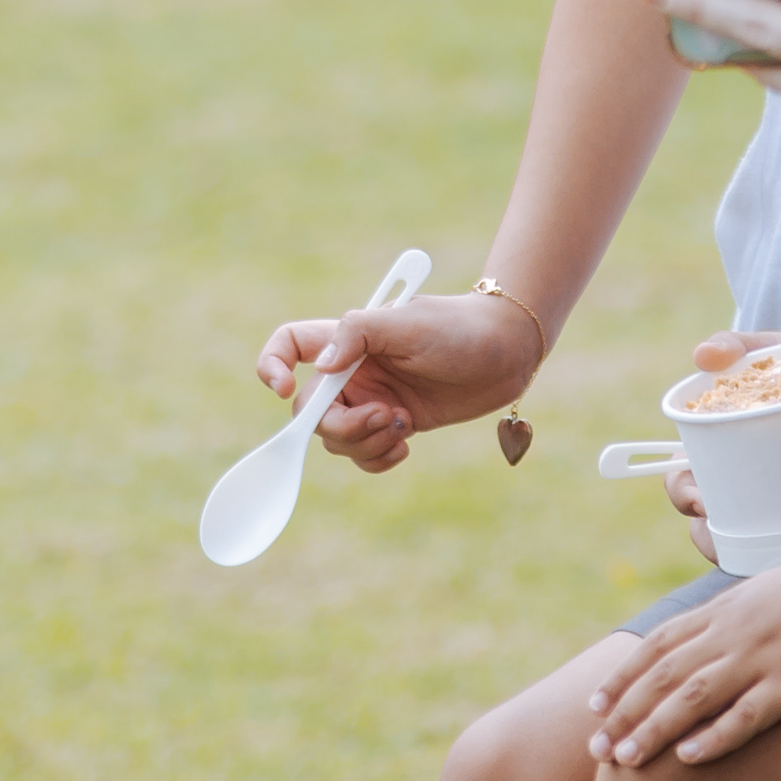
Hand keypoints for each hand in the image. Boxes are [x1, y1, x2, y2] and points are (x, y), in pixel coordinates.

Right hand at [256, 281, 544, 472]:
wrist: (508, 351)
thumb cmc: (458, 327)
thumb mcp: (408, 322)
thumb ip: (358, 334)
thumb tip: (319, 369)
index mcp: (346, 339)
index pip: (289, 345)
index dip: (272, 366)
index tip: (286, 389)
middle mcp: (352, 372)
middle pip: (311, 412)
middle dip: (340, 425)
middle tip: (385, 417)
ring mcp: (373, 400)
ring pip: (338, 440)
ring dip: (365, 442)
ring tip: (403, 426)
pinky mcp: (396, 424)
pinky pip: (366, 454)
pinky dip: (378, 458)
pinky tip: (406, 445)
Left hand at [589, 538, 780, 771]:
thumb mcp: (766, 594)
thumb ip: (730, 616)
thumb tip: (701, 638)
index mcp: (726, 610)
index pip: (658, 646)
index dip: (623, 677)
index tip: (593, 707)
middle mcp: (735, 632)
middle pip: (665, 675)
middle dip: (625, 713)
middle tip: (595, 749)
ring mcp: (765, 656)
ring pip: (694, 696)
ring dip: (655, 729)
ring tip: (625, 761)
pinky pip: (749, 714)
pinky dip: (716, 737)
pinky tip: (690, 760)